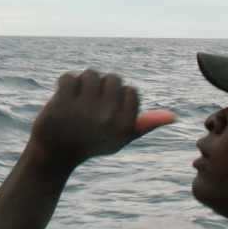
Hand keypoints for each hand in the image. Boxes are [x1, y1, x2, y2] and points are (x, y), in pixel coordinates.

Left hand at [30, 69, 175, 165]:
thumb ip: (145, 125)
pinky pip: (68, 77)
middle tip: (89, 104)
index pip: (130, 90)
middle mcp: (106, 120)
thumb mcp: (120, 138)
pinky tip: (62, 96)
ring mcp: (83, 112)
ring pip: (91, 74)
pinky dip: (64, 82)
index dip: (116, 96)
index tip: (104, 110)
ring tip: (76, 99)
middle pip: (113, 78)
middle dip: (101, 86)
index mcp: (123, 127)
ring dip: (83, 82)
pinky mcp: (61, 105)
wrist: (54, 154)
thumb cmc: (91, 143)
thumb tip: (173, 116)